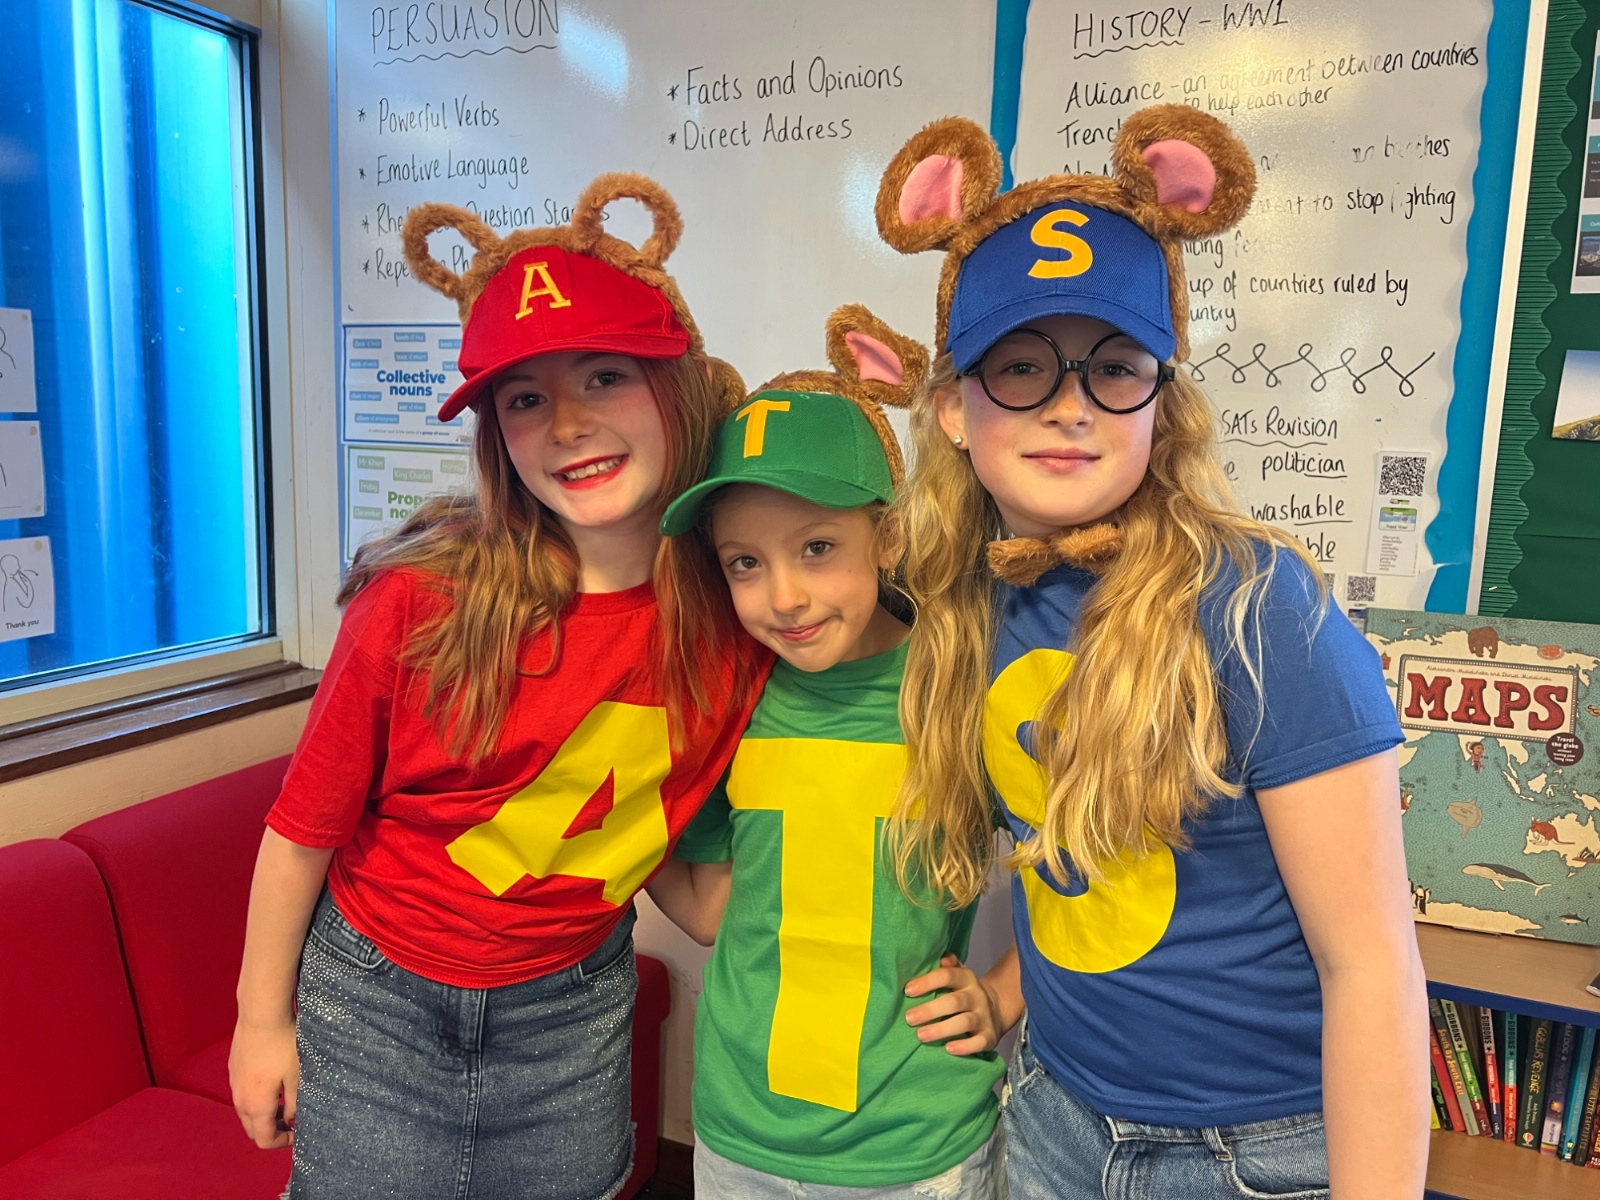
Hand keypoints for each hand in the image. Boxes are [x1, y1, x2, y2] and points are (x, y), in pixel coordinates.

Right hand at [229, 1016, 299, 1148]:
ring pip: (246, 1112)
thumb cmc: (282, 1043)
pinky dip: (256, 1098)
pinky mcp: (234, 1069)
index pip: (264, 1140)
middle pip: (253, 1129)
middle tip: (293, 1121)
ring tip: (286, 1101)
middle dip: (272, 1131)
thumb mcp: (297, 1076)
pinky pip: (243, 1094)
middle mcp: (240, 1099)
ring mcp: (234, 1084)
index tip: (298, 1133)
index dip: (282, 1143)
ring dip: (264, 1114)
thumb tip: (291, 1121)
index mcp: (256, 1106)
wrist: (261, 1014)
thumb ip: (294, 1104)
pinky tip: (273, 1083)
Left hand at [904, 953, 1002, 1055]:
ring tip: (921, 1035)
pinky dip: (965, 1047)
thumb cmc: (964, 992)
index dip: (928, 982)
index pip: (947, 976)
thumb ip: (947, 966)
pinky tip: (948, 1049)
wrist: (997, 1009)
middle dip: (930, 1010)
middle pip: (954, 1001)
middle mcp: (977, 996)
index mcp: (966, 978)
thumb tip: (941, 958)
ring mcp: (984, 1017)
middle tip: (909, 1018)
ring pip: (965, 1022)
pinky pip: (979, 1042)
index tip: (908, 990)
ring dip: (942, 1029)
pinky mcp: (990, 1036)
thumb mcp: (958, 975)